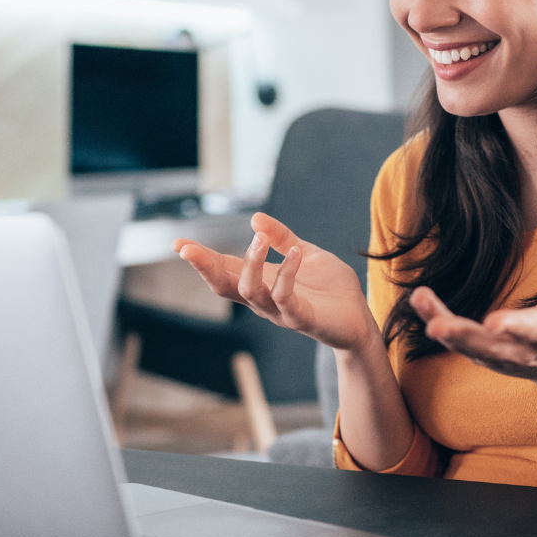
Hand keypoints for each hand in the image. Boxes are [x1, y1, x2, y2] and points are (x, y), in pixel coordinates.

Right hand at [173, 213, 376, 352]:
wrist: (359, 318)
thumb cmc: (330, 290)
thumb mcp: (305, 253)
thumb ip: (282, 237)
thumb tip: (254, 218)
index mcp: (261, 282)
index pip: (224, 269)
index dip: (201, 257)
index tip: (177, 243)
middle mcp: (263, 299)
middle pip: (224, 285)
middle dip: (204, 267)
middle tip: (187, 249)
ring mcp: (280, 311)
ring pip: (249, 292)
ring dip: (250, 263)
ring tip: (257, 239)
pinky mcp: (301, 318)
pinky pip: (285, 298)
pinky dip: (286, 274)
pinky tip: (294, 254)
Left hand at [408, 244, 536, 385]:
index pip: (536, 333)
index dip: (517, 329)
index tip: (495, 323)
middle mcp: (525, 351)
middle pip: (494, 348)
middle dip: (467, 338)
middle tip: (440, 328)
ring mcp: (502, 356)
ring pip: (470, 346)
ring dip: (445, 327)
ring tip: (421, 304)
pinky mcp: (484, 353)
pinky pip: (457, 339)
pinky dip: (436, 318)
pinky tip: (418, 299)